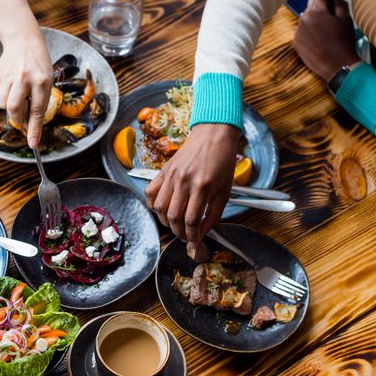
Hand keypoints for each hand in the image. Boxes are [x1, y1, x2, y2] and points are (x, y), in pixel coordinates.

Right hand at [0, 32, 52, 148]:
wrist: (23, 41)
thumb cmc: (39, 63)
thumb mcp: (47, 80)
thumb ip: (40, 100)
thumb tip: (30, 124)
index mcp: (42, 81)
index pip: (37, 111)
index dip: (35, 130)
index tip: (33, 145)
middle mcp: (25, 79)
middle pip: (14, 108)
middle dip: (17, 119)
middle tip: (20, 119)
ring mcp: (9, 76)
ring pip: (3, 104)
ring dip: (9, 107)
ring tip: (17, 96)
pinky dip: (1, 99)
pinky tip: (9, 89)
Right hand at [145, 123, 239, 242]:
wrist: (213, 134)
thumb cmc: (222, 160)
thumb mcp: (225, 190)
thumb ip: (214, 214)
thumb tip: (202, 232)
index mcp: (202, 186)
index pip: (191, 221)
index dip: (192, 236)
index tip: (195, 242)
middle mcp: (184, 181)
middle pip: (173, 217)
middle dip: (179, 233)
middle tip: (185, 236)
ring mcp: (171, 175)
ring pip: (159, 208)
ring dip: (165, 221)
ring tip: (174, 224)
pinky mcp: (163, 171)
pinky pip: (150, 192)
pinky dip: (153, 205)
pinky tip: (162, 209)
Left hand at [293, 0, 359, 81]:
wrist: (337, 65)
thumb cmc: (343, 41)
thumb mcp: (346, 19)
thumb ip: (339, 4)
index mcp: (316, 11)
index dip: (327, 3)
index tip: (332, 10)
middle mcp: (303, 19)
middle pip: (310, 10)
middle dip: (319, 14)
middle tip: (330, 24)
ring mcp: (297, 32)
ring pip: (305, 22)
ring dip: (312, 24)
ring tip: (324, 35)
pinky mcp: (295, 43)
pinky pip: (301, 34)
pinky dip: (308, 35)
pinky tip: (318, 42)